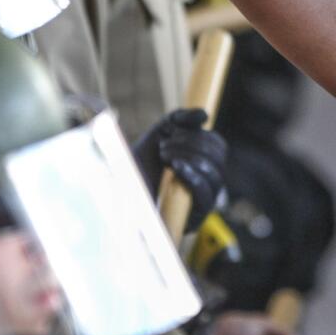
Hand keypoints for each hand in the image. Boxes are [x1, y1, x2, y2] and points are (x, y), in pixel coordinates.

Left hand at [132, 108, 226, 232]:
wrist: (115, 192)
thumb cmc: (138, 164)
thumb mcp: (159, 135)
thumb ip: (181, 119)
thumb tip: (205, 115)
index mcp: (203, 165)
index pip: (219, 147)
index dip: (203, 134)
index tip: (175, 131)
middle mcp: (206, 184)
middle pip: (219, 159)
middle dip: (193, 144)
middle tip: (164, 146)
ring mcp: (201, 203)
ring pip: (216, 176)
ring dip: (190, 158)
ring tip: (164, 156)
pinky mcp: (193, 219)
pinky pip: (206, 196)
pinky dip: (193, 177)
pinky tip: (177, 168)